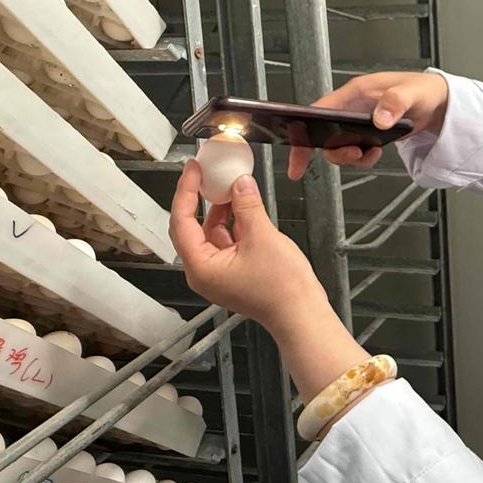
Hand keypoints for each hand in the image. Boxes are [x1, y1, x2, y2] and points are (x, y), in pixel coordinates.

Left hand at [169, 160, 324, 328]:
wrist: (301, 314)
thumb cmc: (281, 288)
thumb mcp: (262, 236)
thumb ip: (247, 205)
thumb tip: (239, 183)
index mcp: (200, 267)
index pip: (182, 221)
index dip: (186, 191)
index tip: (193, 169)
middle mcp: (203, 272)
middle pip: (191, 227)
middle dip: (199, 199)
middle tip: (206, 173)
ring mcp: (218, 273)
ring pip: (210, 233)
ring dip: (219, 209)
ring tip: (229, 185)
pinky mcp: (233, 272)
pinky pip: (225, 241)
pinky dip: (232, 222)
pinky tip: (242, 206)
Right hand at [288, 71, 449, 179]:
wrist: (437, 102)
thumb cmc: (423, 90)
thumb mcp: (412, 94)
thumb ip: (395, 103)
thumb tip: (379, 120)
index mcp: (355, 92)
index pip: (318, 111)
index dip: (301, 131)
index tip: (296, 154)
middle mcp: (352, 106)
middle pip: (325, 134)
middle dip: (334, 151)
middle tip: (353, 156)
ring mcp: (357, 121)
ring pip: (338, 146)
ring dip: (350, 157)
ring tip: (370, 155)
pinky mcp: (366, 134)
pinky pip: (354, 151)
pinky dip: (363, 158)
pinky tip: (376, 154)